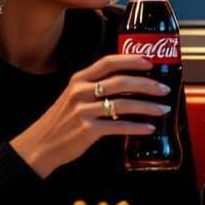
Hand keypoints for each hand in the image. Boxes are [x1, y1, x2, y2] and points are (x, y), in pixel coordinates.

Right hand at [11, 54, 170, 176]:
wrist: (41, 145)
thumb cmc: (61, 121)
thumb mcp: (73, 96)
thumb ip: (95, 87)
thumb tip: (129, 84)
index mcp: (79, 79)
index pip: (108, 62)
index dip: (131, 60)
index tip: (149, 61)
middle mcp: (81, 92)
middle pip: (121, 82)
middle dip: (147, 84)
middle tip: (163, 88)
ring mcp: (84, 111)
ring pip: (123, 104)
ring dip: (147, 106)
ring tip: (162, 109)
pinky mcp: (88, 130)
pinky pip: (119, 126)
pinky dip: (137, 127)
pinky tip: (148, 127)